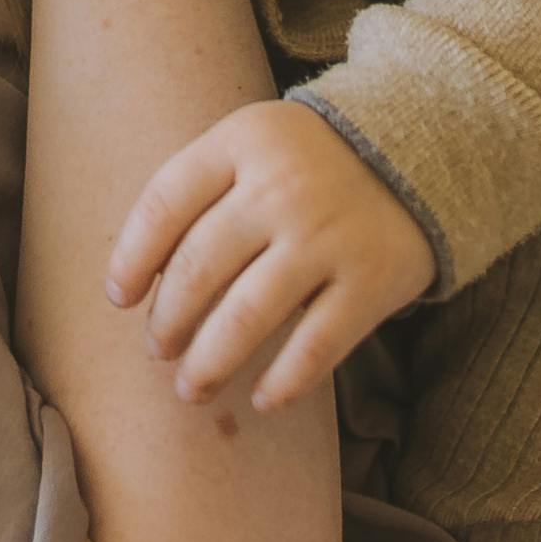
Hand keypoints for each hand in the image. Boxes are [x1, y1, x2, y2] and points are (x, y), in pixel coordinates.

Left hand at [111, 97, 435, 409]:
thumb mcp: (252, 144)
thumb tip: (138, 283)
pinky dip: (284, 382)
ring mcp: (329, 234)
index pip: (164, 204)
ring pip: (248, 316)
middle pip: (199, 267)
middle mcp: (282, 186)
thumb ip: (200, 192)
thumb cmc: (308, 160)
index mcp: (243, 141)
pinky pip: (315, 347)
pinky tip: (263, 400)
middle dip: (168, 321)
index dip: (132, 258)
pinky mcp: (372, 280)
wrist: (421, 147)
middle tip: (158, 350)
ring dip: (209, 362)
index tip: (119, 298)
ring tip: (191, 388)